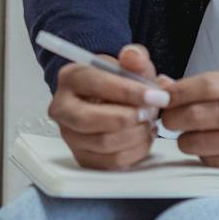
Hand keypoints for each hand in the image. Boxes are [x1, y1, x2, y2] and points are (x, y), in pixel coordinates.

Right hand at [48, 44, 174, 170]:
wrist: (110, 100)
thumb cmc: (119, 82)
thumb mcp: (130, 64)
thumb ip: (135, 57)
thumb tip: (132, 57)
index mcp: (70, 77)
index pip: (94, 84)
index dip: (128, 92)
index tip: (157, 96)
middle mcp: (61, 108)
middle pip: (89, 120)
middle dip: (128, 118)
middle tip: (151, 113)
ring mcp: (70, 135)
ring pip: (103, 143)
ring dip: (135, 135)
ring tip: (149, 123)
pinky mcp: (83, 157)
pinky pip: (111, 162)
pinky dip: (135, 151)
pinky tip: (144, 136)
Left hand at [160, 68, 218, 179]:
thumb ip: (211, 86)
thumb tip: (164, 85)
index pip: (202, 85)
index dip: (174, 92)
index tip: (159, 97)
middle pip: (196, 115)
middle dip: (173, 119)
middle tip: (168, 121)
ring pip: (201, 142)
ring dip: (186, 141)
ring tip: (189, 137)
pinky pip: (215, 162)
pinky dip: (205, 156)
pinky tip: (211, 151)